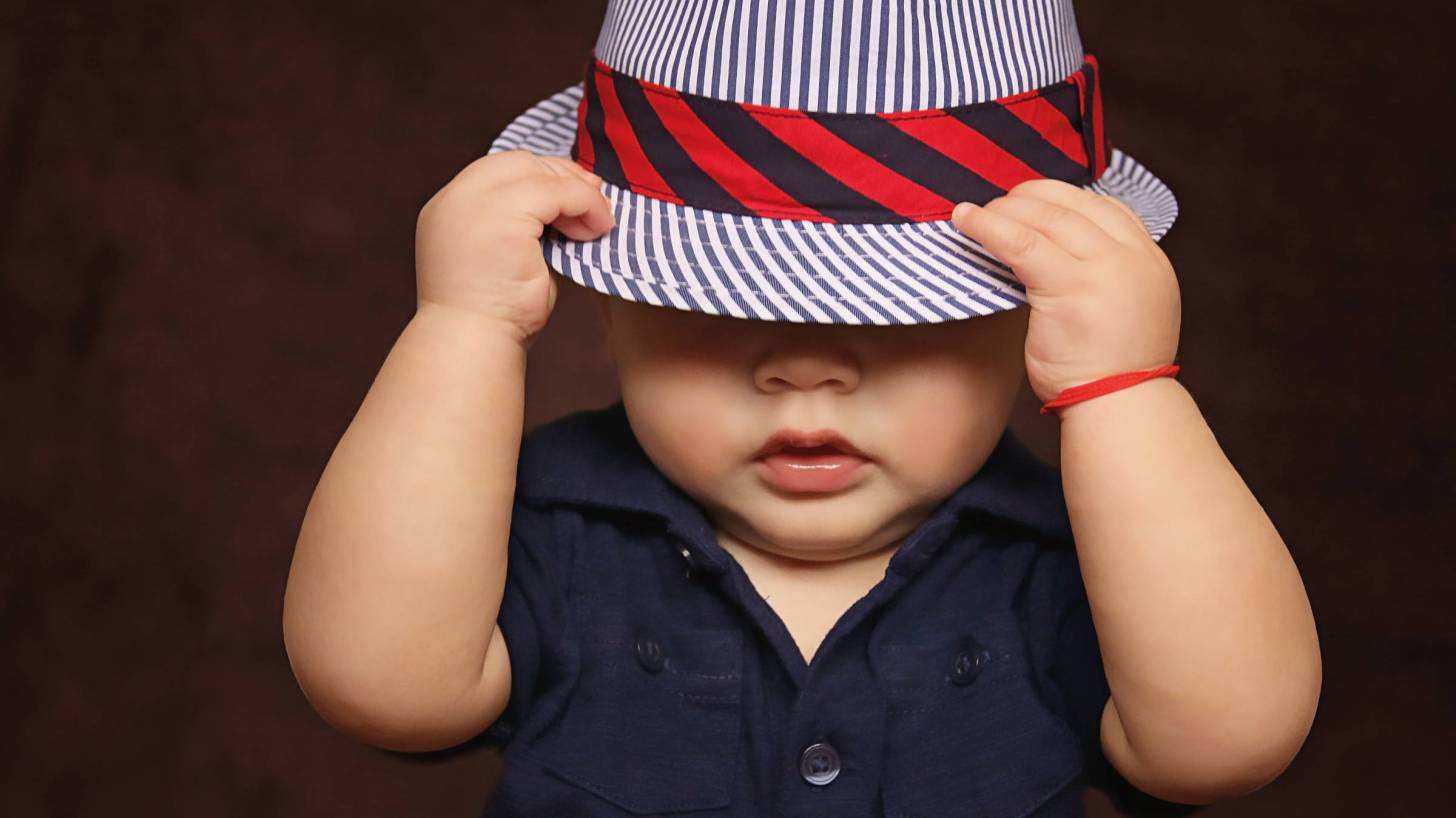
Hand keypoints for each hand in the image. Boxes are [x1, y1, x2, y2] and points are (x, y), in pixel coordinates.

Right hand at [414, 149, 615, 347]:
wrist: (472, 346)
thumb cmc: (495, 315)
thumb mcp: (508, 257)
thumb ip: (527, 227)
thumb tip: (572, 205)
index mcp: (450, 208)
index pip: (501, 171)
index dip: (542, 177)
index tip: (575, 196)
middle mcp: (455, 198)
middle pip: (519, 162)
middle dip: (562, 177)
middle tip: (596, 201)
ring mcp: (473, 203)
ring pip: (540, 173)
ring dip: (577, 193)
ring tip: (597, 224)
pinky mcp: (501, 216)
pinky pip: (557, 192)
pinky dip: (585, 204)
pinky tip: (596, 230)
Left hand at [950, 179, 1180, 405]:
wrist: (1119, 409)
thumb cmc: (1109, 372)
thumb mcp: (1121, 310)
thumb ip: (1100, 277)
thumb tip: (1053, 254)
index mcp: (1149, 260)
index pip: (1105, 207)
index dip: (1062, 197)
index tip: (1031, 200)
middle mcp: (1132, 257)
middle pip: (1074, 205)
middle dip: (1029, 198)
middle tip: (997, 204)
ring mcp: (1104, 269)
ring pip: (1046, 218)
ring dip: (1005, 209)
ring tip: (973, 213)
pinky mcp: (1070, 286)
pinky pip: (1021, 242)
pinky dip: (989, 226)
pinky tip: (965, 221)